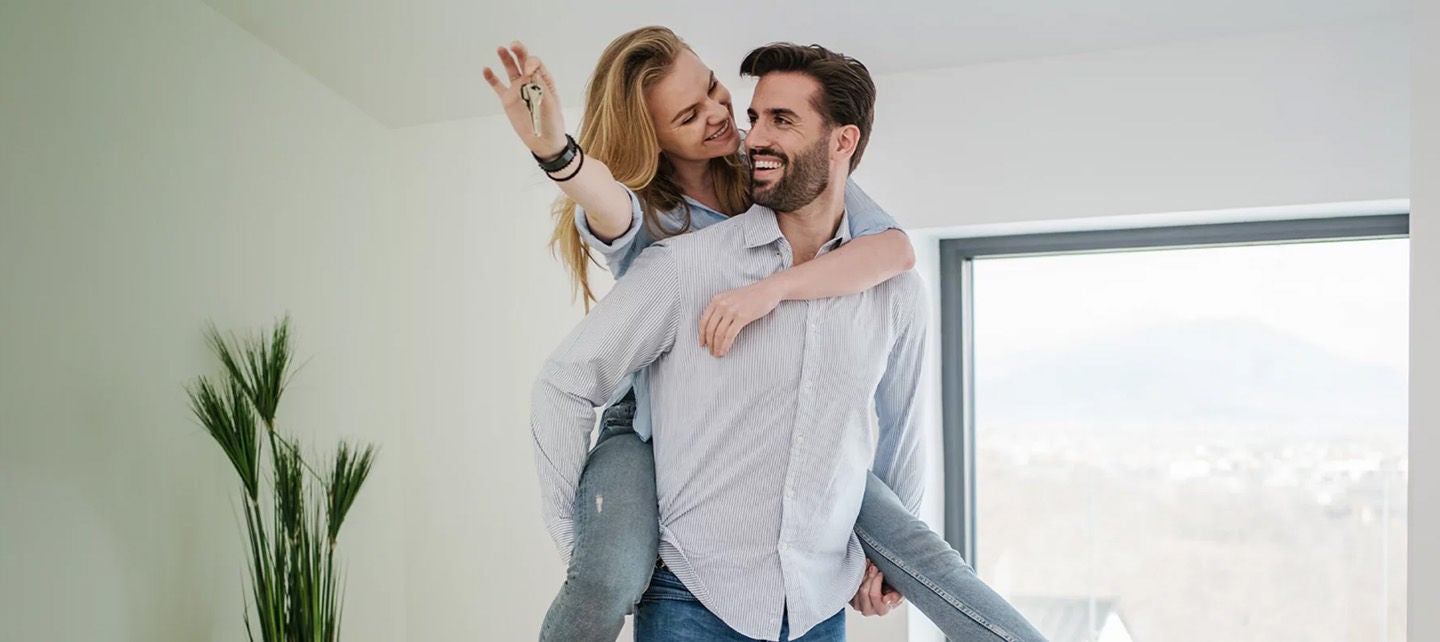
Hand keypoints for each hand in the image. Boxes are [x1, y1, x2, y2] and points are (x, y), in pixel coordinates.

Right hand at [482, 41, 567, 157]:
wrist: (544, 142)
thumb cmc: (552, 123)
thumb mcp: (550, 104)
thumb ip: (540, 87)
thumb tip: (531, 70)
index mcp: (544, 81)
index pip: (535, 64)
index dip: (531, 63)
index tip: (528, 71)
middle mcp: (530, 82)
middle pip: (523, 61)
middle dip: (519, 51)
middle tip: (513, 45)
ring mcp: (518, 90)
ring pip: (510, 70)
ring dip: (506, 58)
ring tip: (501, 49)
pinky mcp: (508, 100)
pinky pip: (498, 86)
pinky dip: (491, 78)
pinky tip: (486, 70)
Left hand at [698, 281, 783, 356]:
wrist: (767, 290)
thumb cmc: (750, 296)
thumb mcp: (730, 298)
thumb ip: (720, 308)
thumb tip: (712, 328)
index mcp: (716, 299)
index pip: (703, 320)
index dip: (701, 335)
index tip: (702, 344)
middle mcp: (722, 304)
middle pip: (710, 329)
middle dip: (709, 343)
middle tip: (711, 352)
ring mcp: (732, 310)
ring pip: (719, 334)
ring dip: (716, 346)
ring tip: (717, 354)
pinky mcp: (742, 317)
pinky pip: (729, 335)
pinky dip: (725, 345)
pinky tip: (724, 351)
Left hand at [849, 561, 903, 616]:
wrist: (884, 591)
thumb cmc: (892, 592)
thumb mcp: (899, 593)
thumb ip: (895, 597)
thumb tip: (885, 600)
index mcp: (881, 610)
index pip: (874, 595)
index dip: (876, 581)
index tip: (881, 572)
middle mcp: (868, 610)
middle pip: (864, 591)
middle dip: (870, 576)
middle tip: (874, 566)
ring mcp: (857, 606)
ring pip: (857, 588)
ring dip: (863, 575)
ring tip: (869, 566)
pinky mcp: (850, 600)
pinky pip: (851, 587)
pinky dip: (857, 576)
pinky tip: (863, 570)